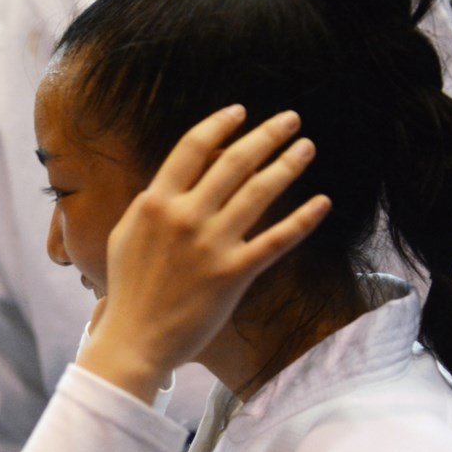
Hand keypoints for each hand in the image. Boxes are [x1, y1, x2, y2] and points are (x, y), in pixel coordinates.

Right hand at [77, 106, 330, 402]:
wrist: (134, 339)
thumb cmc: (128, 289)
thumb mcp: (127, 235)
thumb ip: (150, 204)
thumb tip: (174, 180)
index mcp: (155, 202)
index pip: (192, 147)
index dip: (219, 124)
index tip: (240, 112)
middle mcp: (184, 217)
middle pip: (233, 161)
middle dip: (266, 134)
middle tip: (291, 119)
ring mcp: (211, 245)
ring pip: (259, 192)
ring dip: (288, 165)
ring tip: (307, 147)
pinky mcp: (233, 274)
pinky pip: (277, 240)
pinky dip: (303, 220)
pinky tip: (323, 203)